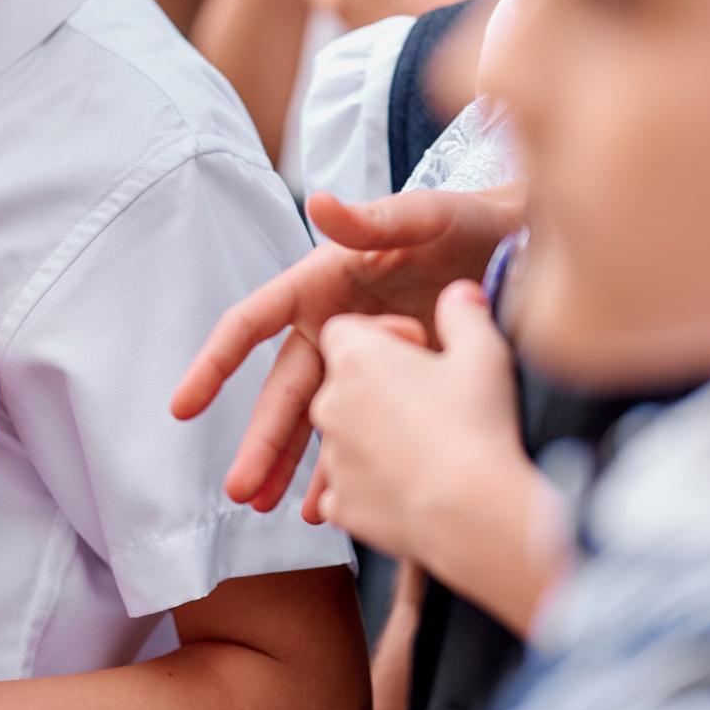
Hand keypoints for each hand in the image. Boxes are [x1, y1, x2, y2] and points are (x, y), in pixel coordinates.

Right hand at [172, 185, 522, 510]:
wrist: (525, 247)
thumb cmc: (469, 221)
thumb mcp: (424, 215)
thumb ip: (373, 218)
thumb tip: (320, 202)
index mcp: (322, 284)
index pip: (253, 323)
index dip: (215, 364)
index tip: (184, 405)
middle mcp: (333, 326)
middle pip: (283, 391)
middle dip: (260, 441)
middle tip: (240, 488)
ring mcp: (363, 361)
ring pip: (316, 420)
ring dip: (292, 465)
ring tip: (269, 506)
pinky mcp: (397, 385)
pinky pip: (361, 432)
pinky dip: (344, 467)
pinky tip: (328, 504)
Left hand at [307, 283, 565, 634]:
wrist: (472, 512)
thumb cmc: (475, 431)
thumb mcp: (483, 353)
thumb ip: (465, 314)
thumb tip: (460, 296)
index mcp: (355, 358)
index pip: (346, 330)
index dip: (383, 335)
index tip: (419, 349)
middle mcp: (331, 404)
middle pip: (344, 383)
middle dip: (380, 389)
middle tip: (428, 400)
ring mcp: (334, 457)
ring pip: (347, 435)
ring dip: (377, 436)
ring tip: (428, 448)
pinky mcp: (345, 503)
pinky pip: (349, 487)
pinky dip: (374, 485)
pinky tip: (412, 485)